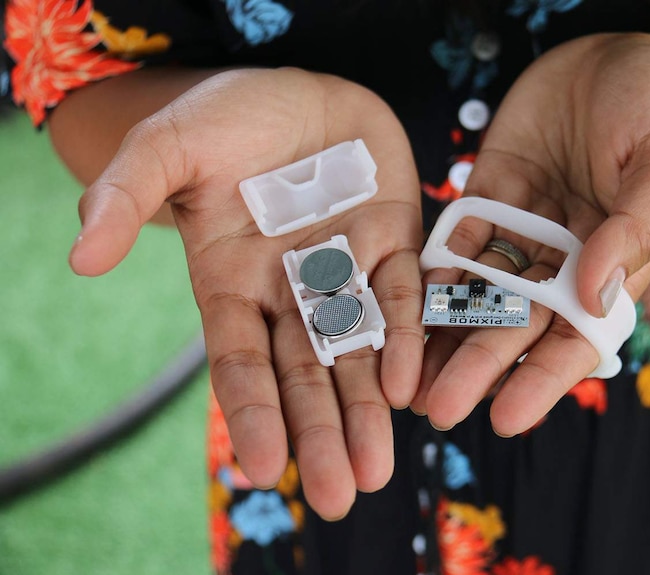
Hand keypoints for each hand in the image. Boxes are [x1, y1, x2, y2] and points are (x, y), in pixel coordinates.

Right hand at [69, 69, 424, 518]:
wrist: (302, 88)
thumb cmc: (228, 114)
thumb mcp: (168, 146)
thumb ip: (126, 195)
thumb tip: (80, 257)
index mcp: (232, 280)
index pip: (240, 360)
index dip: (253, 413)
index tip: (266, 469)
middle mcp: (290, 289)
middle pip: (306, 373)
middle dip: (321, 432)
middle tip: (341, 495)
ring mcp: (346, 269)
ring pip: (359, 351)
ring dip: (370, 409)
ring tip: (377, 469)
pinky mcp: (393, 243)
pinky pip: (401, 297)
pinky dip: (406, 338)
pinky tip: (411, 385)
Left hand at [414, 33, 649, 435]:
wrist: (614, 52)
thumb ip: (634, 227)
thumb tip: (595, 295)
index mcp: (614, 266)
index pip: (576, 338)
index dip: (541, 380)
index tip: (505, 418)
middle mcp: (563, 260)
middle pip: (515, 324)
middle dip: (476, 368)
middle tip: (435, 409)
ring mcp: (521, 228)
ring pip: (477, 291)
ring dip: (443, 334)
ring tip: (404, 376)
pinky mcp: (488, 196)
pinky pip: (456, 237)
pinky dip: (432, 270)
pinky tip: (400, 304)